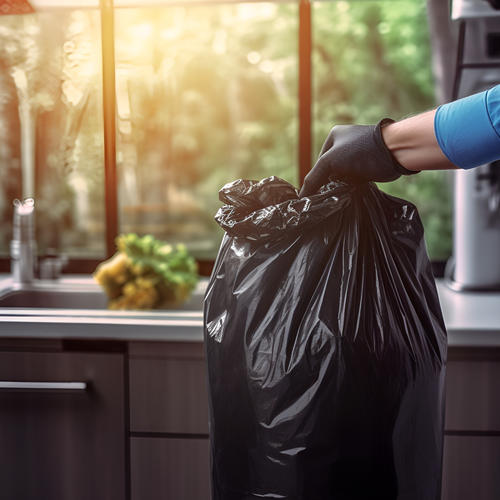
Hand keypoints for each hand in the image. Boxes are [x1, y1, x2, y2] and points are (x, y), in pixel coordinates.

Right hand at [299, 119, 416, 196]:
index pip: (319, 161)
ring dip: (341, 185)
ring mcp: (358, 155)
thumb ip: (314, 177)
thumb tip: (302, 196)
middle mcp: (345, 143)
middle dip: (330, 182)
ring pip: (342, 175)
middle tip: (330, 194)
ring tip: (341, 194)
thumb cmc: (361, 151)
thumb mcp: (330, 161)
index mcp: (334, 136)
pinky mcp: (368, 166)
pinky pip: (354, 180)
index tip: (317, 191)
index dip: (317, 177)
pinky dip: (352, 187)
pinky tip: (352, 193)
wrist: (396, 152)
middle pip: (330, 169)